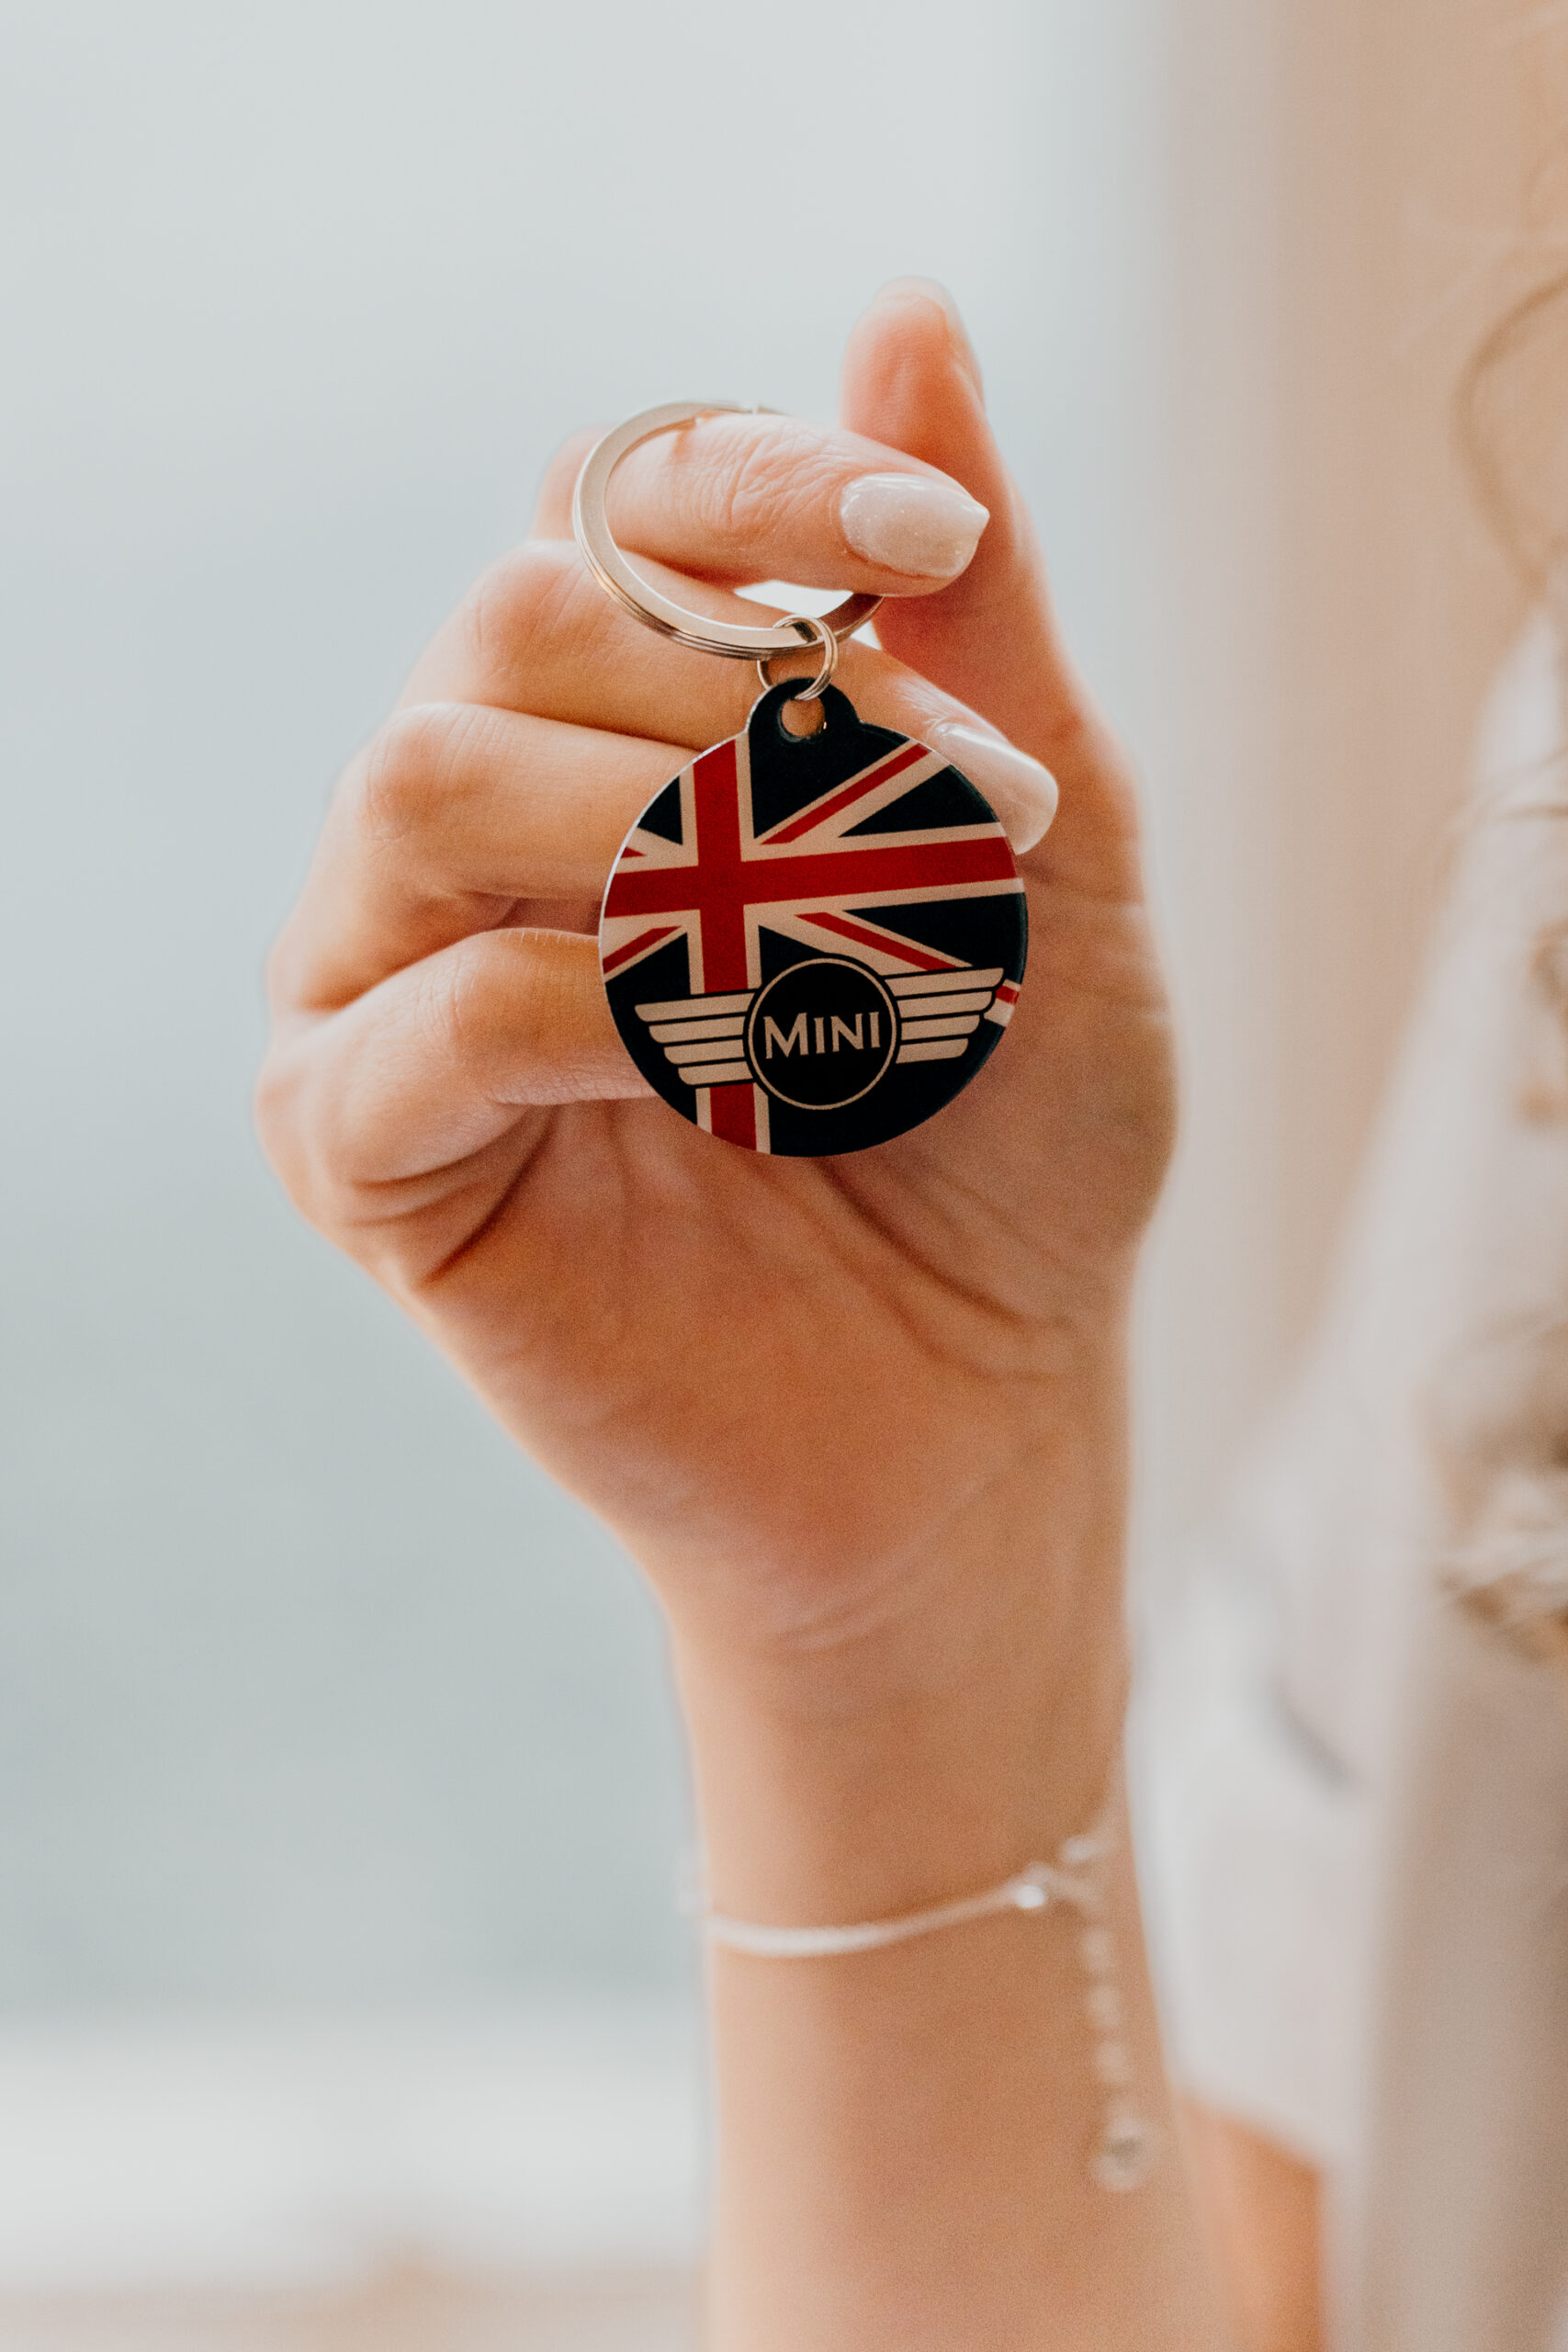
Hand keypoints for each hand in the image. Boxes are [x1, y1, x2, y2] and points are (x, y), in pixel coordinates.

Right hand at [257, 282, 1174, 1714]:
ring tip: (850, 978)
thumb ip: (970, 608)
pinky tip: (721, 1075)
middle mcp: (484, 816)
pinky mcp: (360, 1143)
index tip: (936, 550)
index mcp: (628, 726)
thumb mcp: (1044, 850)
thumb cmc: (1010, 1134)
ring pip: (430, 772)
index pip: (619, 498)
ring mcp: (396, 971)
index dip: (768, 481)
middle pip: (510, 613)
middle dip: (742, 704)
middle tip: (945, 847)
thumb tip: (903, 307)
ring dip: (675, 848)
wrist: (971, 1410)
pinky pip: (424, 1009)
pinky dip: (593, 1014)